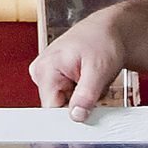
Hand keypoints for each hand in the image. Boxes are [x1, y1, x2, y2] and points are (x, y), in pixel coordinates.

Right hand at [31, 5, 131, 120]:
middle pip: (57, 108)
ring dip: (82, 99)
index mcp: (46, 69)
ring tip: (92, 82)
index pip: (50, 109)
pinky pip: (67, 96)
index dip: (70, 117)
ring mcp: (46, 74)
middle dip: (79, 105)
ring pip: (64, 103)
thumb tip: (76, 116)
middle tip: (95, 90)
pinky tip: (88, 81)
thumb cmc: (102, 42)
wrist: (107, 30)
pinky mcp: (54, 76)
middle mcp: (41, 71)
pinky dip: (81, 94)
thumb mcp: (99, 70)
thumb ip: (86, 95)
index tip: (86, 113)